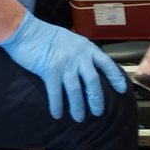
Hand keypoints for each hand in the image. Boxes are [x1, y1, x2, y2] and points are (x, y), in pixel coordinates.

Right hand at [0, 13, 128, 120]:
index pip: (107, 64)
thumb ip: (82, 52)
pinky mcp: (50, 72)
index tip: (123, 89)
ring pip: (76, 91)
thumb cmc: (47, 35)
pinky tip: (57, 115)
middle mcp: (79, 57)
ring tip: (79, 118)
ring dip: (78, 107)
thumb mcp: (72, 39)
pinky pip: (56, 93)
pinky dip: (57, 106)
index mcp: (87, 48)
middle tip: (98, 112)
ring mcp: (65, 64)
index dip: (115, 78)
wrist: (26, 30)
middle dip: (96, 99)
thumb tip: (90, 66)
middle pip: (93, 82)